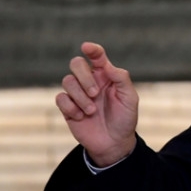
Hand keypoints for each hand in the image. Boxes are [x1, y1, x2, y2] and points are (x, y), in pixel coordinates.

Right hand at [56, 42, 137, 165]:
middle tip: (95, 94)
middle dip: (84, 77)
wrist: (114, 142)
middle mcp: (90, 81)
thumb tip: (107, 65)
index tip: (87, 47)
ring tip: (92, 111)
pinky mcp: (68, 107)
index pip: (97, 56)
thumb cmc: (124, 118)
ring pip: (67, 81)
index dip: (92, 49)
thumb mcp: (129, 98)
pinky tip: (82, 117)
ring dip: (80, 97)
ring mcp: (77, 94)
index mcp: (106, 75)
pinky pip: (60, 98)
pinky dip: (71, 107)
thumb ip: (121, 79)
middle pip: (76, 64)